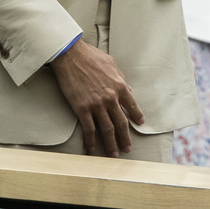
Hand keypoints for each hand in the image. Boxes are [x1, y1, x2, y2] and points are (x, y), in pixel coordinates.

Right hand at [49, 39, 144, 156]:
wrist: (70, 55)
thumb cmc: (90, 56)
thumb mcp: (111, 64)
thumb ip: (121, 78)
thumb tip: (128, 90)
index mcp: (120, 86)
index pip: (132, 106)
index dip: (136, 116)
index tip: (139, 123)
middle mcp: (111, 98)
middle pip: (121, 123)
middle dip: (125, 138)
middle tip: (128, 148)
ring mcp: (96, 105)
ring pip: (107, 129)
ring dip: (111, 144)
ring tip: (114, 154)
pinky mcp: (82, 109)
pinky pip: (89, 129)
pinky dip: (91, 141)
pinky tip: (91, 149)